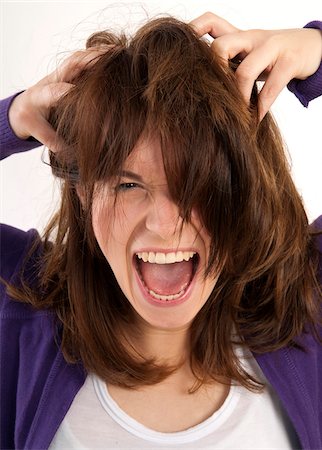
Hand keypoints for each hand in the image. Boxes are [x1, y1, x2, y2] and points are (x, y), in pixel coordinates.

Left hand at [8, 47, 109, 150]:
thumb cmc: (30, 119)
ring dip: (96, 54)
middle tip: (110, 59)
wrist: (23, 106)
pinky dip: (97, 55)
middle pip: (69, 65)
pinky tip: (113, 54)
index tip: (81, 99)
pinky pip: (82, 60)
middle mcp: (50, 80)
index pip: (55, 92)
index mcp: (40, 96)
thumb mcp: (36, 132)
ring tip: (117, 52)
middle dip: (89, 61)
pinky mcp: (67, 74)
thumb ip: (51, 140)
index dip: (68, 94)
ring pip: (77, 59)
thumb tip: (68, 153)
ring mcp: (60, 74)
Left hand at [190, 12, 321, 119]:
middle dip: (214, 74)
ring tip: (238, 116)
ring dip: (238, 98)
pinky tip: (257, 117)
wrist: (313, 48)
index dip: (194, 31)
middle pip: (221, 46)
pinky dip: (262, 105)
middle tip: (216, 97)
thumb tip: (203, 86)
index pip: (211, 22)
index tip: (181, 52)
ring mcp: (272, 47)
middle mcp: (252, 38)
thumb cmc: (274, 56)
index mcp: (239, 37)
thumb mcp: (249, 55)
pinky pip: (272, 85)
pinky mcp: (290, 60)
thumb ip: (230, 64)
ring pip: (245, 70)